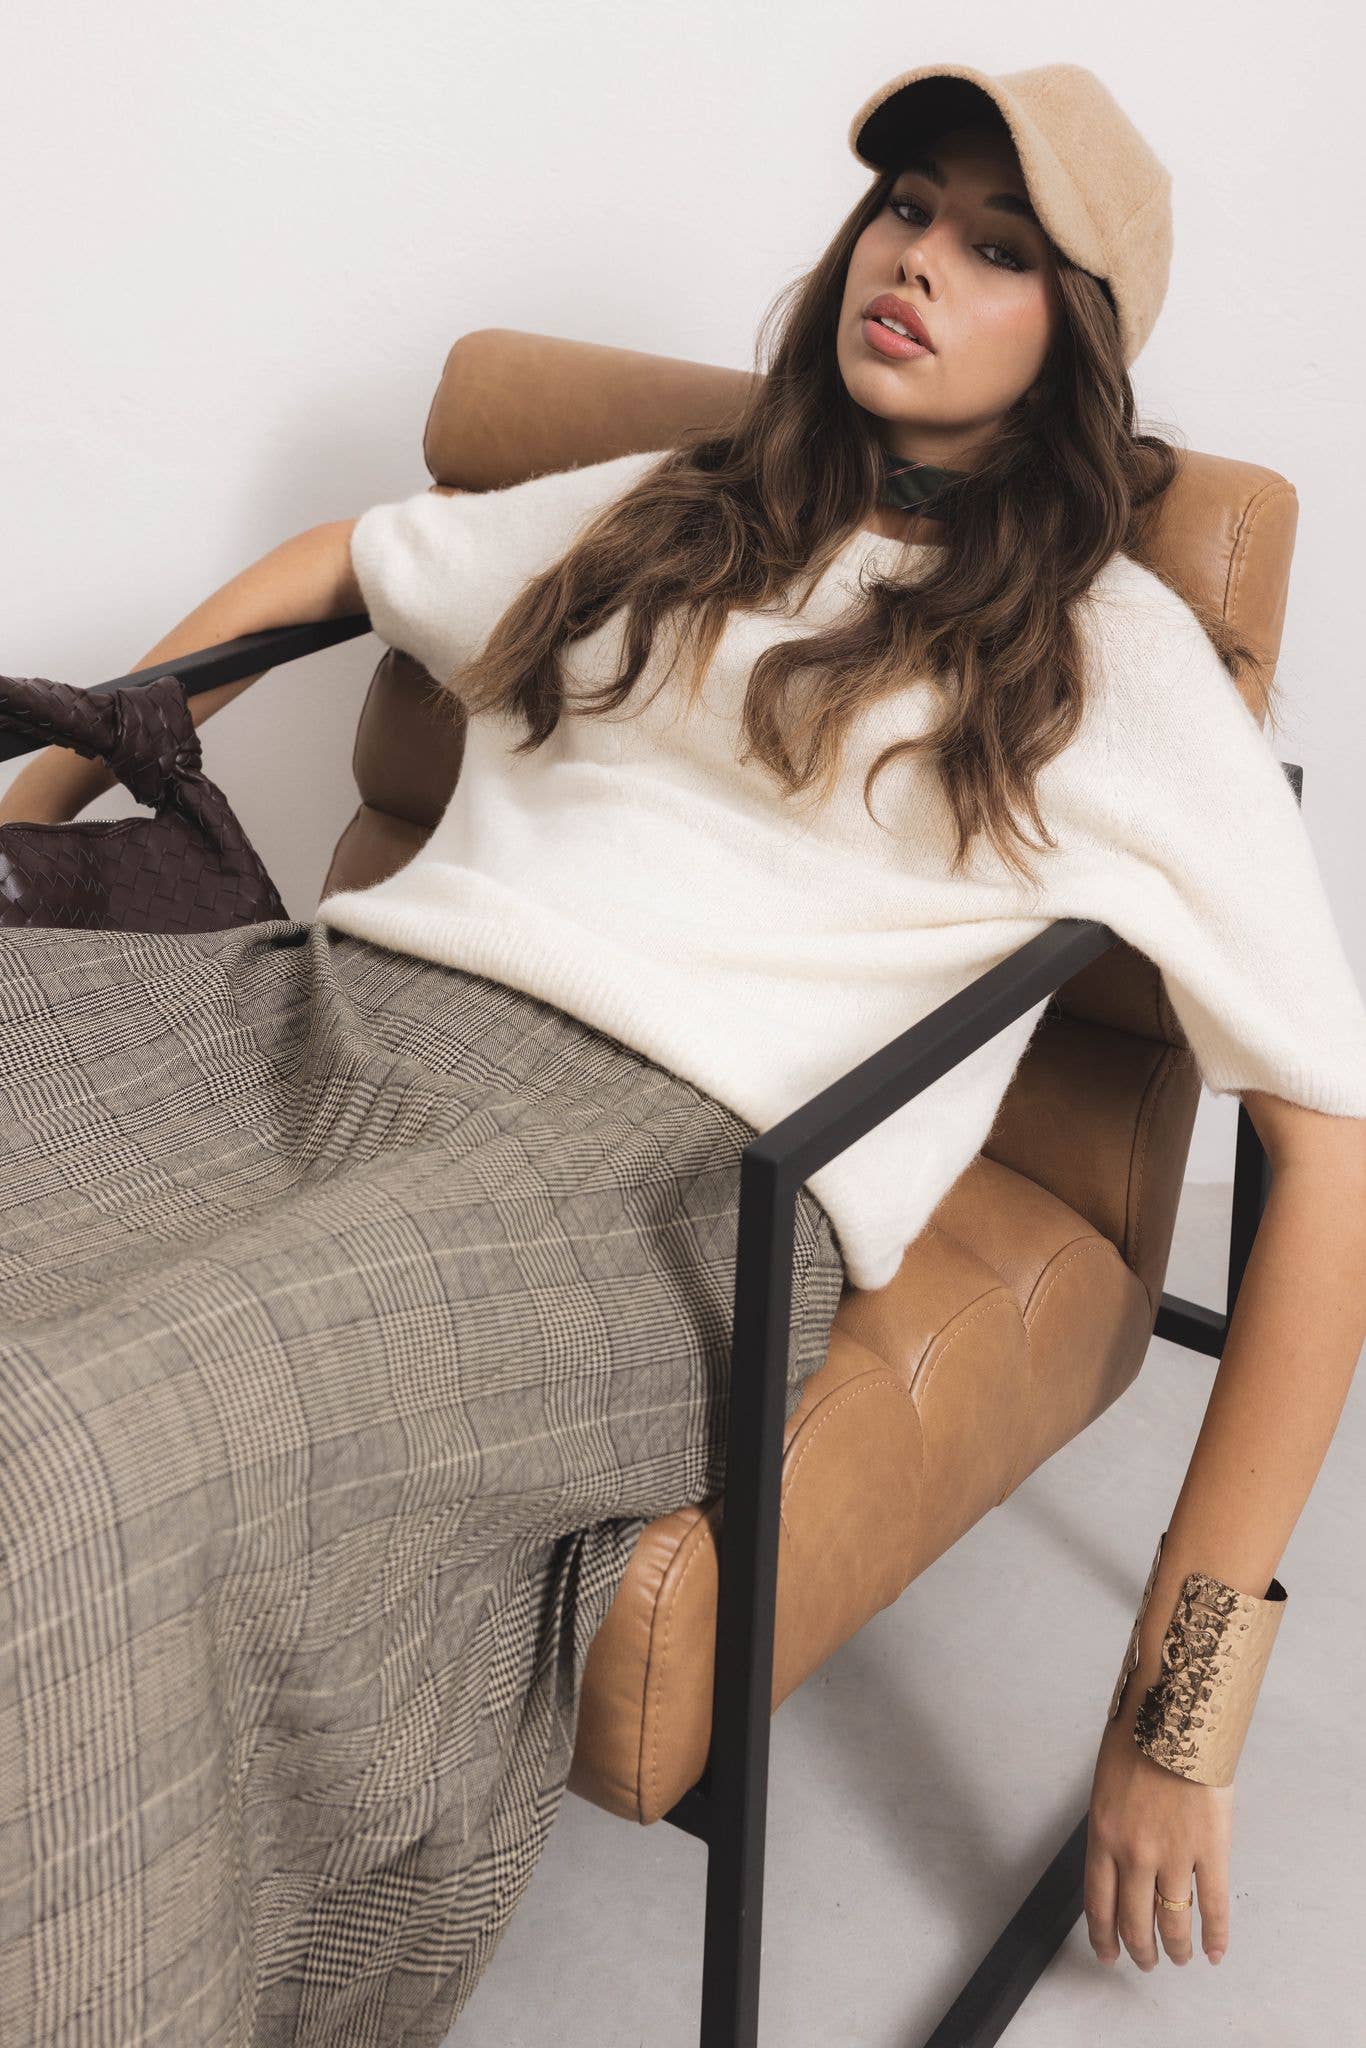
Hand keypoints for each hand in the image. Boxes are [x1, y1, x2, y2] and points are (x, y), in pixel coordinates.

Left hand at [1084, 1698, 1234, 1968]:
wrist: (1175, 1715)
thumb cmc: (1138, 1737)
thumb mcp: (1107, 1783)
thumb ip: (1113, 1825)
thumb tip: (1121, 1858)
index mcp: (1103, 1834)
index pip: (1098, 1903)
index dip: (1104, 1936)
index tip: (1108, 1954)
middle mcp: (1134, 1853)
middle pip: (1134, 1920)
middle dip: (1140, 1949)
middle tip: (1146, 1962)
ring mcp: (1173, 1855)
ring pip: (1172, 1920)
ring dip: (1176, 1948)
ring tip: (1180, 1958)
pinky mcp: (1210, 1851)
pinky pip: (1213, 1905)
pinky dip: (1215, 1934)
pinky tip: (1214, 1952)